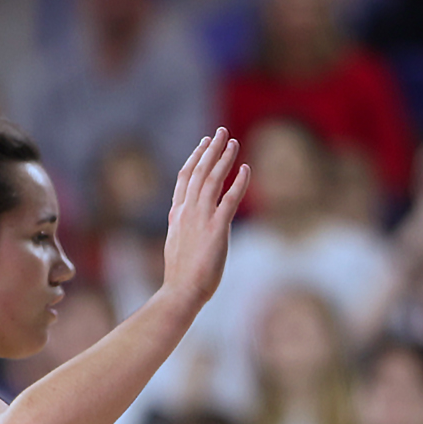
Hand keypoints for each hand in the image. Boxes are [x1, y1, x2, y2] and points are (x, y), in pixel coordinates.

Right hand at [161, 128, 249, 311]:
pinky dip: (239, 182)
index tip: (204, 144)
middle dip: (210, 150)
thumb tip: (178, 217)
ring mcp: (202, 219)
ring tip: (233, 142)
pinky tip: (246, 168)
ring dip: (223, 159)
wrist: (181, 291)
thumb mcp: (176, 244)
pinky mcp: (217, 229)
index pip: (186, 178)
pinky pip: (230, 199)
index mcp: (178, 215)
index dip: (195, 158)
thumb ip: (179, 226)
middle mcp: (188, 212)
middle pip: (199, 172)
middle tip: (221, 132)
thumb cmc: (180, 276)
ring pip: (212, 180)